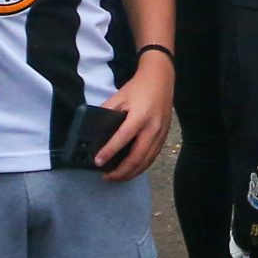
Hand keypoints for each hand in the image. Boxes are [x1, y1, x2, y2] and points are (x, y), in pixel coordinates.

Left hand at [97, 61, 174, 180]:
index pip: (122, 138)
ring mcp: (160, 134)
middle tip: (106, 177)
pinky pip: (153, 157)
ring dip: (131, 173)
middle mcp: (152, 128)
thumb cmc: (138, 88)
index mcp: (139, 116)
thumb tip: (93, 130)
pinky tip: (131, 170)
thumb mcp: (119, 96)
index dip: (109, 152)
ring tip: (117, 177)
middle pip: (137, 157)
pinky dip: (141, 167)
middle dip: (121, 171)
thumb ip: (107, 112)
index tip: (98, 162)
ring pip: (146, 161)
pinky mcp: (164, 137)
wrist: (161, 79)